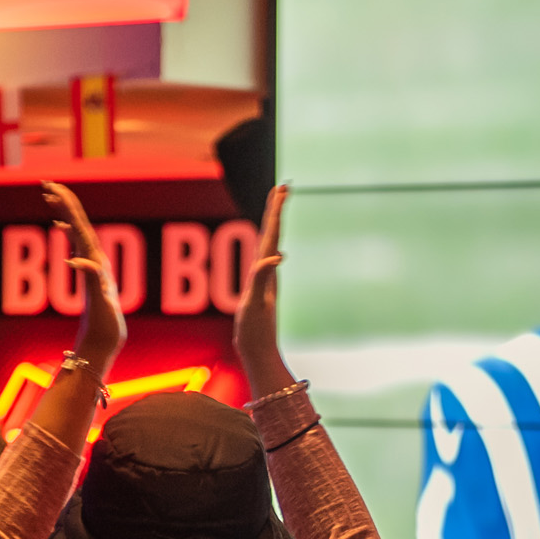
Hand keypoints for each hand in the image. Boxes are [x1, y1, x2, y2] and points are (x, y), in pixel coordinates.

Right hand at [43, 181, 125, 375]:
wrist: (108, 338)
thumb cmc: (105, 322)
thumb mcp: (100, 300)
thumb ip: (92, 278)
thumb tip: (78, 260)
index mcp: (96, 259)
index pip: (80, 225)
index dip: (66, 206)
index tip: (52, 188)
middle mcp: (95, 257)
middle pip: (79, 222)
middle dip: (64, 201)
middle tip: (46, 183)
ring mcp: (92, 263)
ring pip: (77, 230)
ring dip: (64, 212)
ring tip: (49, 195)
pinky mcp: (88, 271)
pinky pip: (76, 244)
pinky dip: (68, 231)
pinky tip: (61, 227)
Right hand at [234, 185, 295, 399]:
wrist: (258, 351)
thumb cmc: (256, 331)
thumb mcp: (257, 302)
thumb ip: (263, 277)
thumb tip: (278, 255)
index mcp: (266, 269)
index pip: (272, 232)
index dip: (276, 210)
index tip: (283, 187)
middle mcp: (267, 271)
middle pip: (272, 233)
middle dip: (275, 209)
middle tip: (283, 186)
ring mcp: (264, 280)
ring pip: (269, 244)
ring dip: (273, 224)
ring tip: (276, 207)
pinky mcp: (259, 289)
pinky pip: (263, 261)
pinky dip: (266, 248)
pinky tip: (271, 247)